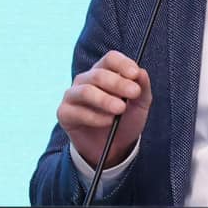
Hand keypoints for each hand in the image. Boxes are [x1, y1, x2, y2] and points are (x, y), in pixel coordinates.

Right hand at [57, 51, 150, 168]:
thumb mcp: (140, 105)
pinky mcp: (64, 113)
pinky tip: (108, 122)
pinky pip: (77, 112)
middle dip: (118, 83)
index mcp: (104, 72)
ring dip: (105, 100)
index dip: (122, 64)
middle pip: (99, 74)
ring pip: (86, 91)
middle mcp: (86, 80)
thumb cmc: (125, 121)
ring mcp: (72, 95)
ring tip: (120, 109)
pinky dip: (95, 117)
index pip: (110, 59)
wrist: (114, 147)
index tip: (135, 74)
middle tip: (134, 93)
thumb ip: (142, 89)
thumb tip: (142, 72)